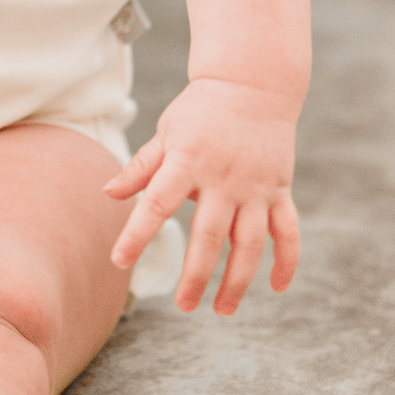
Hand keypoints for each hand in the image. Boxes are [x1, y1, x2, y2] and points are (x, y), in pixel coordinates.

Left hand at [104, 76, 299, 315]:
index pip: (156, 204)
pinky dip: (286, 261)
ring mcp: (255, 187)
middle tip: (183, 306)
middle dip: (195, 275)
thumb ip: (141, 167)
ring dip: (238, 281)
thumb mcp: (166, 132)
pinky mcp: (280, 190)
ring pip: (250, 243)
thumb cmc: (200, 111)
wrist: (252, 83)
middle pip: (208, 235)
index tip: (120, 261)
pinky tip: (275, 288)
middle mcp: (223, 178)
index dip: (137, 234)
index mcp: (187, 162)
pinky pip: (287, 232)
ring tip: (222, 310)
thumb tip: (108, 194)